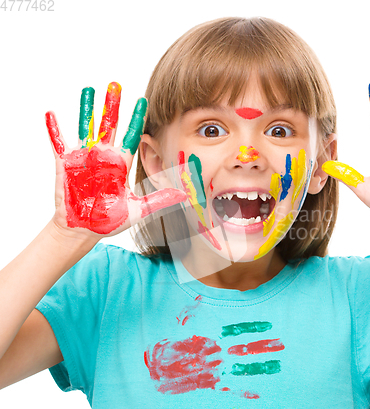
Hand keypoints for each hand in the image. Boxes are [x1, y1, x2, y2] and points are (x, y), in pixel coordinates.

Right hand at [45, 82, 185, 236]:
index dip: (137, 119)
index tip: (144, 101)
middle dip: (113, 105)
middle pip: (110, 125)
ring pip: (86, 127)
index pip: (131, 136)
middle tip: (117, 84)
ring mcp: (84, 158)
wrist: (84, 230)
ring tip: (90, 89)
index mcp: (121, 164)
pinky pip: (59, 143)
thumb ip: (160, 199)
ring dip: (88, 108)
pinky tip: (51, 113)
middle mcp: (103, 157)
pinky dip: (55, 129)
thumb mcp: (139, 210)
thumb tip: (185, 195)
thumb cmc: (110, 220)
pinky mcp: (66, 165)